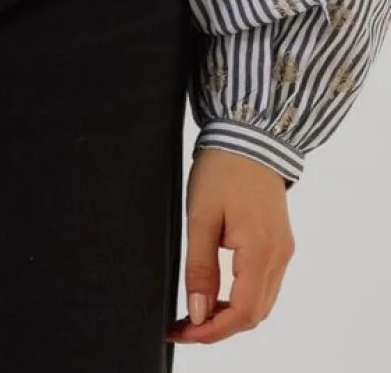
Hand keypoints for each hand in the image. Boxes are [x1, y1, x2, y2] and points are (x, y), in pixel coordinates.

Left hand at [165, 147, 295, 344]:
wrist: (250, 134)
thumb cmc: (223, 168)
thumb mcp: (201, 215)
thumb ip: (200, 267)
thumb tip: (198, 311)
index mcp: (260, 250)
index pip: (242, 312)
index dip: (212, 331)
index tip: (183, 332)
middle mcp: (279, 256)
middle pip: (254, 313)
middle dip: (219, 327)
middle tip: (183, 326)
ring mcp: (283, 250)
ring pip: (261, 302)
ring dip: (231, 314)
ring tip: (196, 312)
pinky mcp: (279, 242)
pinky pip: (265, 284)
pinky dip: (242, 297)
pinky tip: (217, 293)